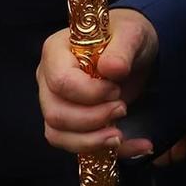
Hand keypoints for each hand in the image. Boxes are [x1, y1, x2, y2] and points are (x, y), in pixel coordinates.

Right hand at [38, 8, 158, 158]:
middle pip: (55, 113)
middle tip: (122, 108)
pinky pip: (74, 146)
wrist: (131, 49)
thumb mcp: (132, 34)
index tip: (116, 89)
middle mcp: (47, 79)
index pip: (61, 82)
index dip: (89, 93)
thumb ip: (122, 49)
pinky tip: (138, 145)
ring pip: (57, 135)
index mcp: (56, 51)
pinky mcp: (68, 123)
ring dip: (91, 141)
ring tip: (120, 135)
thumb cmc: (125, 35)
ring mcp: (54, 103)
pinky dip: (106, 151)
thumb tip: (111, 69)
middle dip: (91, 119)